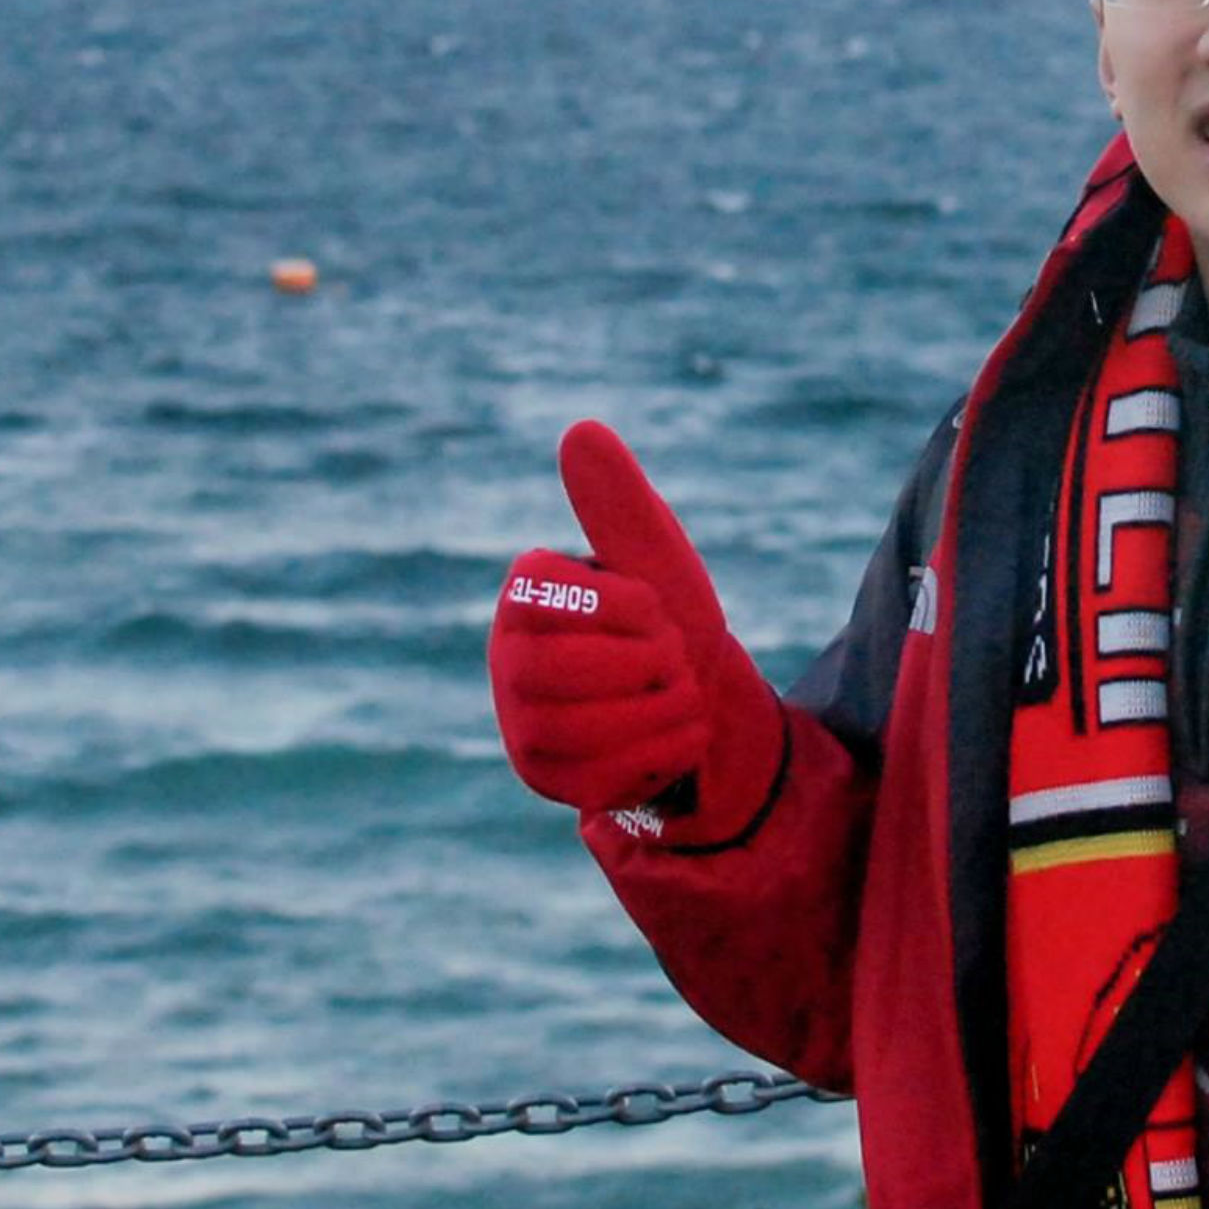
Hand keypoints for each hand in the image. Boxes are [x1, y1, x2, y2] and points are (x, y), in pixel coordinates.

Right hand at [488, 420, 778, 825]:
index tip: (656, 609)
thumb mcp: (655, 556)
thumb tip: (580, 431)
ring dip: (664, 708)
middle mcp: (506, 656)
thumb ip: (617, 500)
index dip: (631, 608)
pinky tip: (677, 734)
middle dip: (647, 664)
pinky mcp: (544, 778)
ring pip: (586, 728)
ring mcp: (519, 722)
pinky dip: (664, 752)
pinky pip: (603, 777)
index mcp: (526, 594)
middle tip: (673, 658)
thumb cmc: (670, 619)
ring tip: (679, 693)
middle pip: (562, 671)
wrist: (701, 698)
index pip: (565, 598)